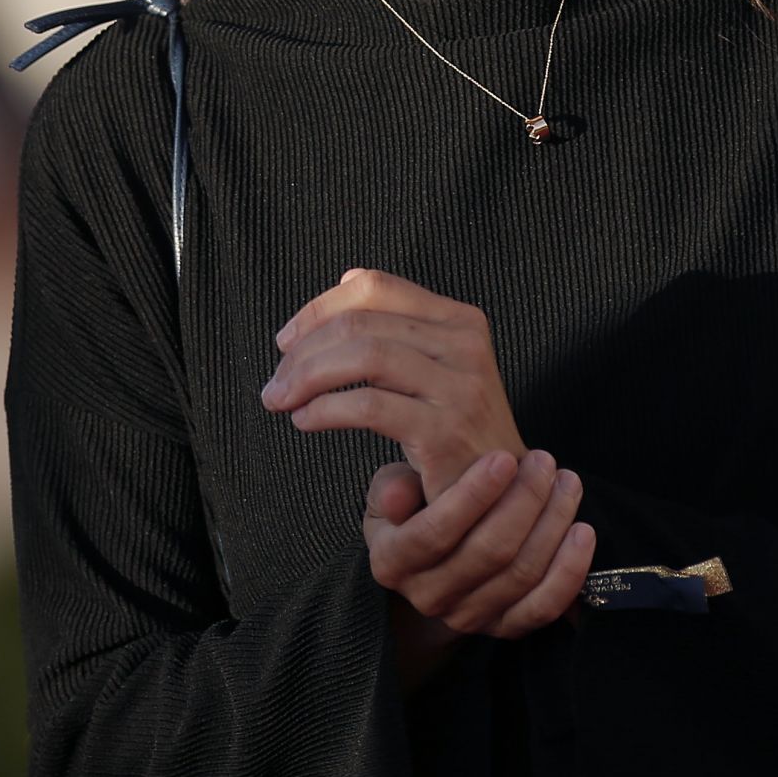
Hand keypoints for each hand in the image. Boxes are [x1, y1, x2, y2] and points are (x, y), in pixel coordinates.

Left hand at [263, 268, 527, 502]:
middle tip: (275, 382)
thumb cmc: (457, 433)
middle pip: (362, 322)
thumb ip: (396, 325)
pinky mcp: (446, 430)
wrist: (501, 498)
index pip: (376, 288)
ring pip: (364, 357)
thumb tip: (346, 278)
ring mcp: (461, 387)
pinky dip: (325, 409)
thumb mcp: (436, 367)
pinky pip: (368, 406)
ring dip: (307, 377)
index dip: (320, 307)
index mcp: (461, 320)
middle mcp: (466, 344)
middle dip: (304, 350)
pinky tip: (305, 420)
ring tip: (280, 401)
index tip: (286, 340)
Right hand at [362, 449, 594, 641]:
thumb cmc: (417, 506)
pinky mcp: (504, 627)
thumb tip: (396, 496)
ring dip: (552, 524)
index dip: (473, 495)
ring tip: (567, 483)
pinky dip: (569, 571)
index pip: (434, 533)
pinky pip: (544, 607)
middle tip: (544, 461)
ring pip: (521, 575)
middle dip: (525, 501)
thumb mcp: (392, 490)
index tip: (504, 457)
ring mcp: (468, 617)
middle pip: (488, 553)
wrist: (437, 554)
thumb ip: (391, 486)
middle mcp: (428, 597)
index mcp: (393, 562)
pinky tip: (583, 532)